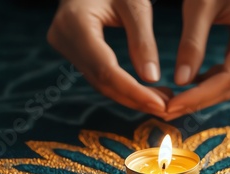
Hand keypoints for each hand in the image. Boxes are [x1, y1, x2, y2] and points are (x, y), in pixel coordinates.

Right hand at [47, 0, 171, 117]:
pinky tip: (145, 91)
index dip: (134, 92)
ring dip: (130, 96)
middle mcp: (63, 37)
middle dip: (135, 98)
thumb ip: (142, 40)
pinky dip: (122, 86)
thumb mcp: (134, 4)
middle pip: (101, 81)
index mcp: (75, 23)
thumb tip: (152, 79)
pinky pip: (97, 74)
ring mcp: (64, 45)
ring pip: (99, 82)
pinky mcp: (71, 49)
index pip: (106, 70)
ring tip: (160, 101)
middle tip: (166, 108)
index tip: (161, 105)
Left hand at [165, 0, 229, 119]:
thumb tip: (181, 81)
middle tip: (166, 111)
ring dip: (200, 95)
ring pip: (229, 82)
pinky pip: (227, 71)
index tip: (171, 106)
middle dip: (198, 100)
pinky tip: (186, 88)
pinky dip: (206, 82)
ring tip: (172, 104)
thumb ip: (192, 43)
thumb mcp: (200, 4)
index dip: (200, 96)